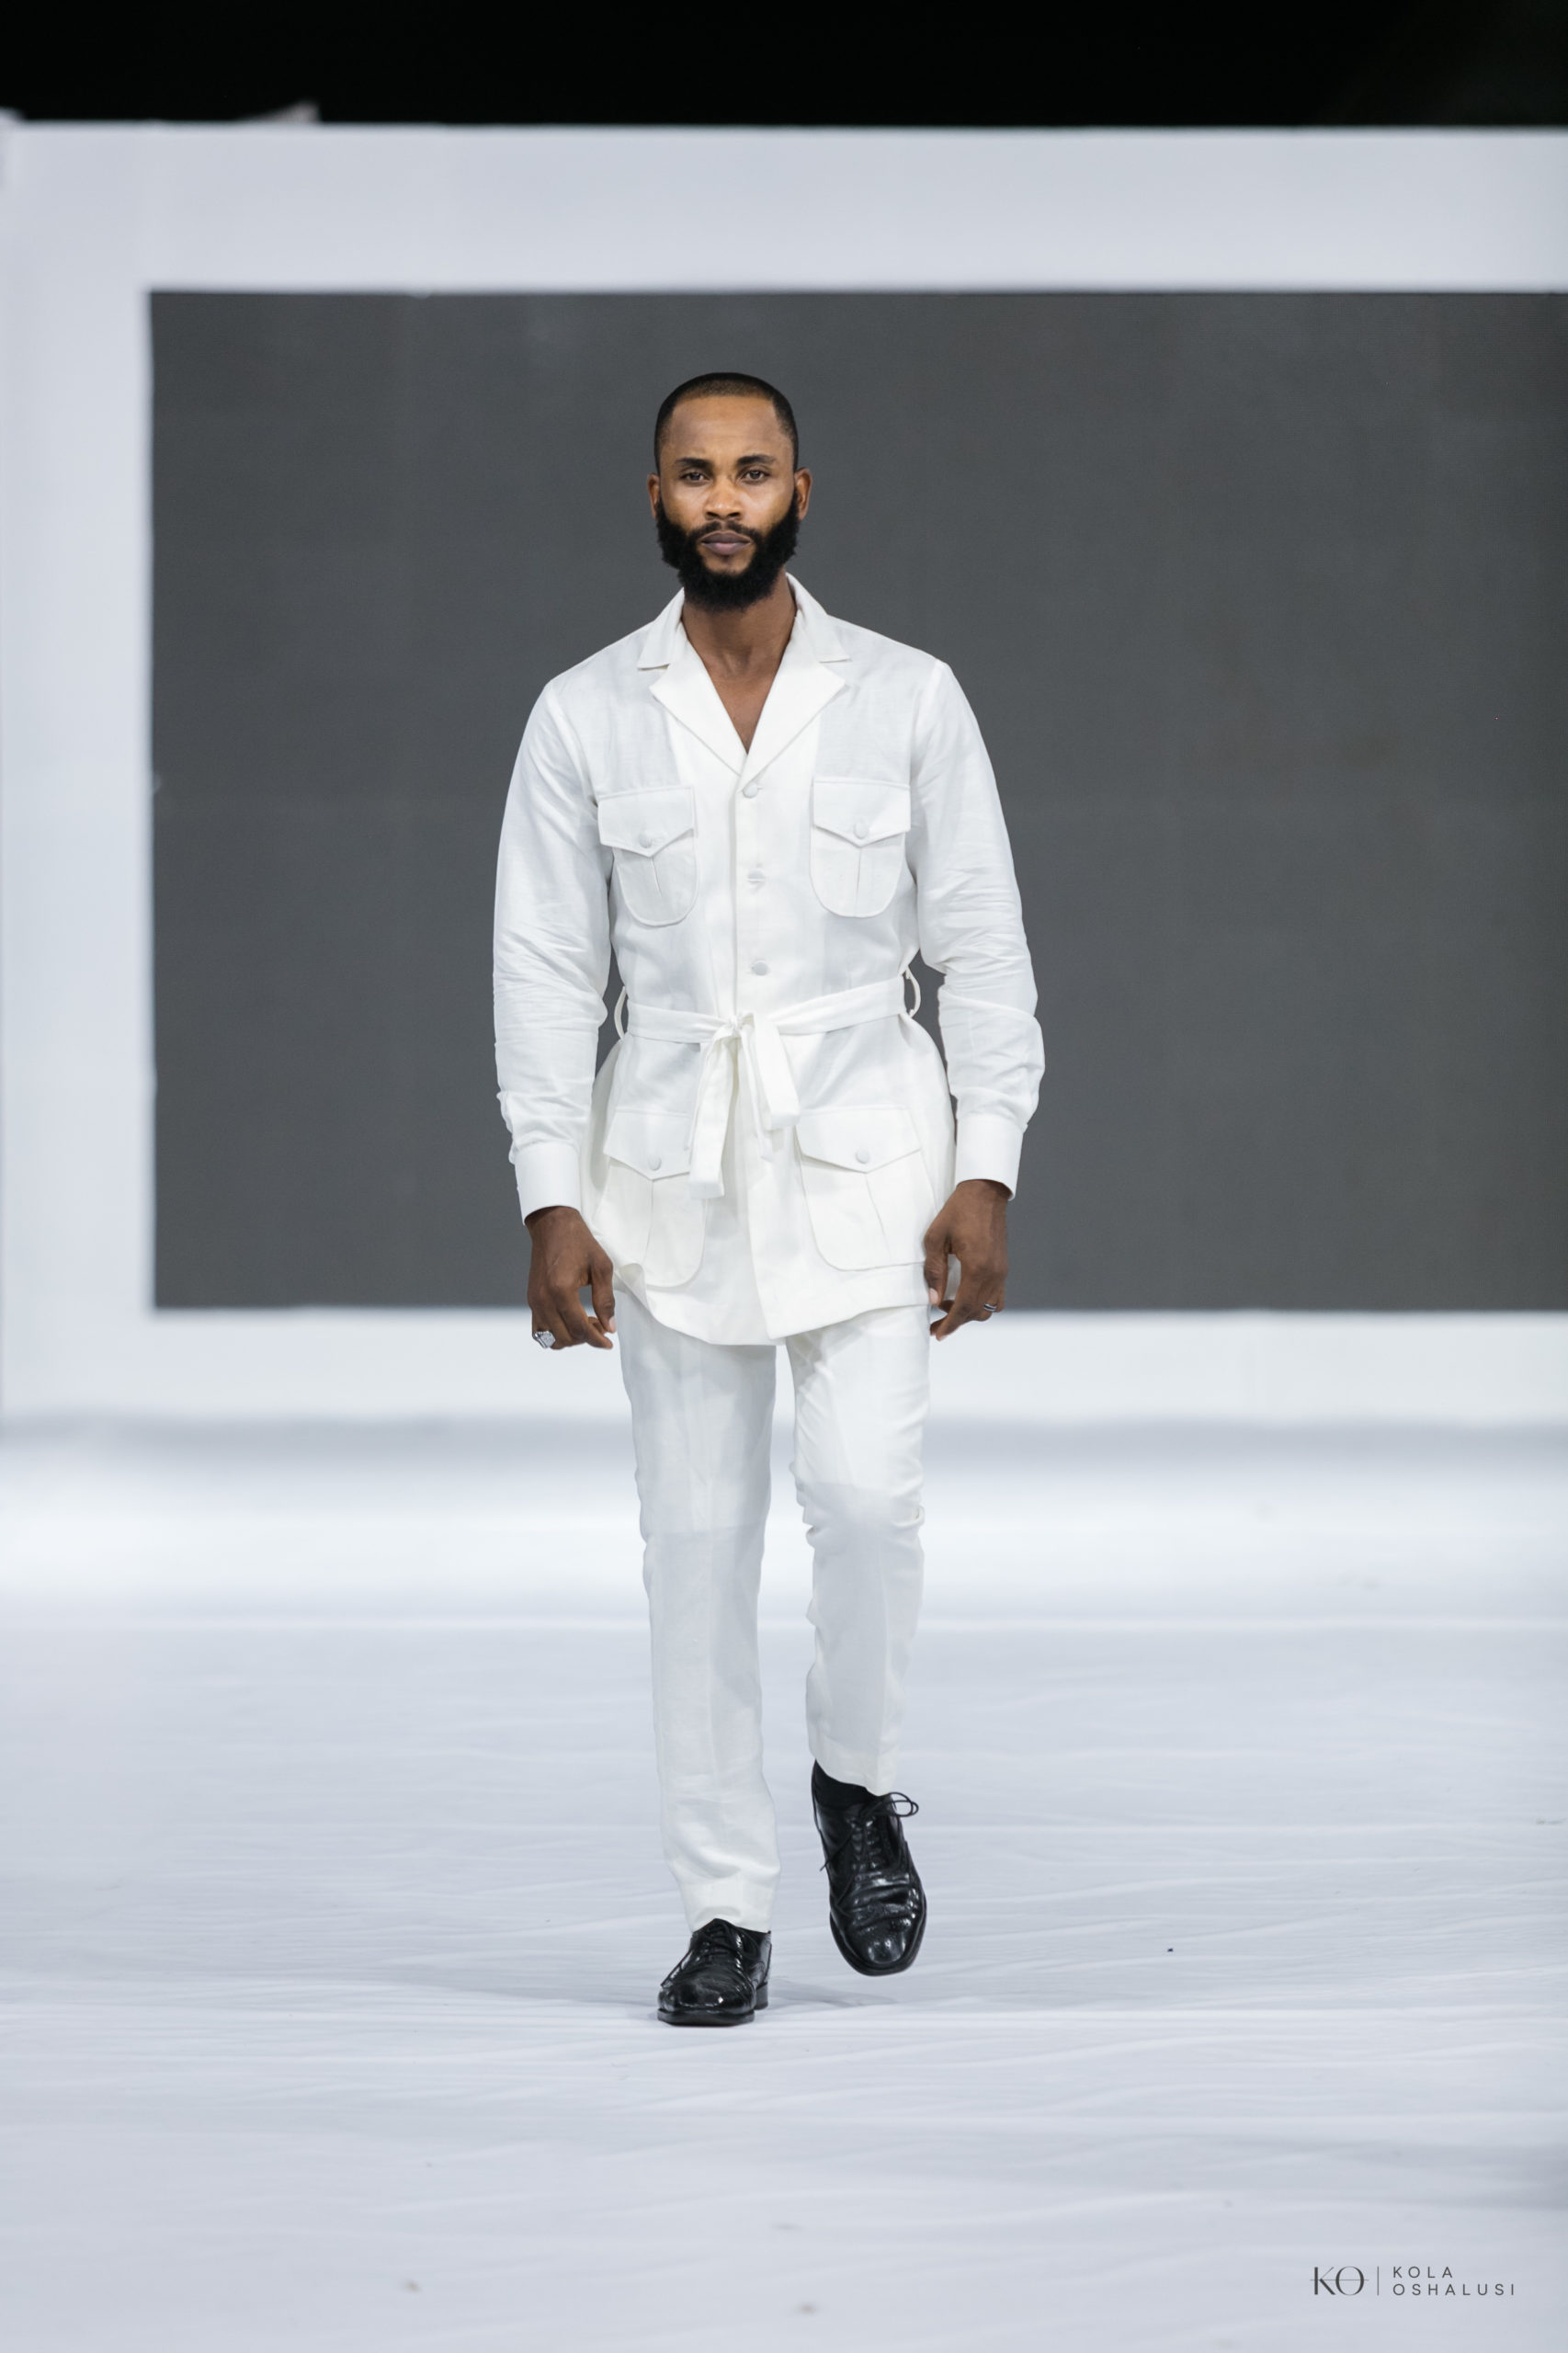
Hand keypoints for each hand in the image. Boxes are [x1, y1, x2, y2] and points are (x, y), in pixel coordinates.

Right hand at [524, 1205, 615, 1349]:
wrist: (553, 1225)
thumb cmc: (579, 1242)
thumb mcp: (601, 1267)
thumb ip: (605, 1300)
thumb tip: (609, 1327)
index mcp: (561, 1291)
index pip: (579, 1329)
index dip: (597, 1340)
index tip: (608, 1342)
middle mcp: (543, 1300)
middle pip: (565, 1337)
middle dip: (586, 1338)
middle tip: (601, 1325)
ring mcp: (534, 1301)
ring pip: (550, 1338)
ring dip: (570, 1338)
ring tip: (586, 1324)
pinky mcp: (531, 1299)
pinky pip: (539, 1329)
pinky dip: (555, 1333)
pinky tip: (570, 1322)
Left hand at [922, 1178, 1008, 1341]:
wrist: (984, 1193)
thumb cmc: (958, 1211)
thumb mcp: (936, 1239)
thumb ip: (934, 1271)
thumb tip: (933, 1299)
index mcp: (977, 1268)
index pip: (963, 1308)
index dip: (950, 1324)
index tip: (938, 1334)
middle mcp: (994, 1274)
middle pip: (977, 1312)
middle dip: (956, 1322)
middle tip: (936, 1325)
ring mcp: (1002, 1272)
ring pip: (989, 1308)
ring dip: (970, 1313)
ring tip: (948, 1307)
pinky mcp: (1003, 1267)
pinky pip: (997, 1296)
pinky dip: (982, 1302)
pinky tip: (965, 1296)